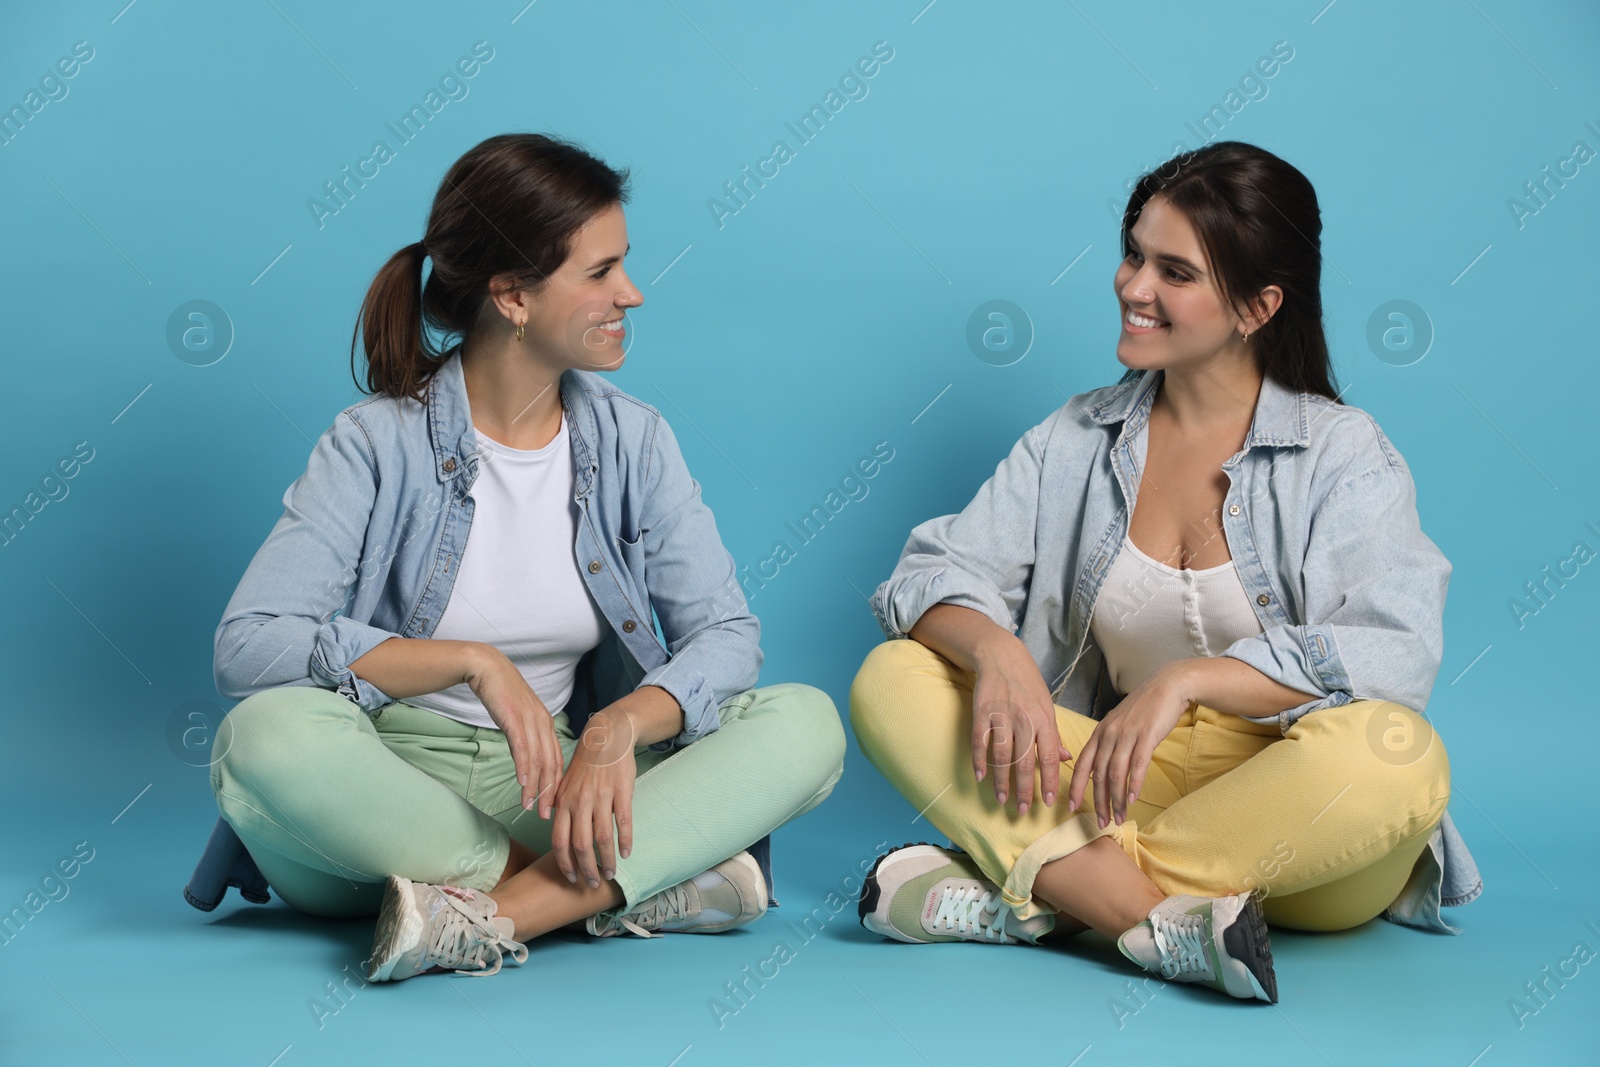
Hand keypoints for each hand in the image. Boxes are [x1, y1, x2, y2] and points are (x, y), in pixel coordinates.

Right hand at [463, 646, 563, 817]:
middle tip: (547, 815)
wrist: (488, 669)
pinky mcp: (515, 719)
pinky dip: (523, 767)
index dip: (556, 785)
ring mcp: (530, 721)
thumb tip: (527, 760)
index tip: (553, 805)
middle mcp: (543, 724)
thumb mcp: (519, 717)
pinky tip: (522, 783)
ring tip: (531, 807)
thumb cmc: (502, 694)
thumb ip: (526, 737)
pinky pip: (522, 748)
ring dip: (535, 786)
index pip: (557, 761)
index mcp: (547, 724)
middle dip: (549, 793)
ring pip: (538, 760)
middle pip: (551, 764)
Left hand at [550, 706, 637, 886]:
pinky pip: (623, 821)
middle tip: (592, 883)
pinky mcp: (621, 791)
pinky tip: (627, 853)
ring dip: (606, 860)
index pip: (559, 840)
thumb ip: (559, 805)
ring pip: (602, 837)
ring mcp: (601, 796)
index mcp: (564, 802)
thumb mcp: (565, 782)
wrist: (607, 737)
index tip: (571, 878)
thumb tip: (552, 825)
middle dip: (586, 868)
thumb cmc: (586, 763)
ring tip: (610, 873)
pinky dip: (625, 840)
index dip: (564, 862)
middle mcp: (579, 801)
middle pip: (580, 844)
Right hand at [970, 639, 1071, 813]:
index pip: (1049, 757)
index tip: (1047, 803)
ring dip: (1001, 781)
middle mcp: (1025, 720)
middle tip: (1023, 810)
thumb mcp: (1047, 707)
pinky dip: (979, 760)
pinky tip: (980, 776)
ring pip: (1002, 756)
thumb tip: (1068, 759)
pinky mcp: (982, 712)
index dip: (1048, 781)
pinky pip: (980, 741)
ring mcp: (1002, 716)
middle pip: (1025, 762)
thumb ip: (1055, 735)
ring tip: (1001, 799)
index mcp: (1045, 720)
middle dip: (1024, 789)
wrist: (1002, 657)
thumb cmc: (1028, 685)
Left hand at [1067, 662, 1194, 828]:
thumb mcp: (1119, 724)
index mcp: (1099, 733)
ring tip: (1119, 818)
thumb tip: (1100, 769)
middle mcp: (1108, 735)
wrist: (1166, 687)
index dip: (1077, 788)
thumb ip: (1108, 745)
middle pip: (1098, 775)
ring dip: (1116, 799)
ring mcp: (1126, 735)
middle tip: (1102, 822)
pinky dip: (1133, 784)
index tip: (1074, 807)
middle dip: (1099, 802)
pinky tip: (1132, 799)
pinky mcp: (1145, 736)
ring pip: (1116, 774)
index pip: (1082, 765)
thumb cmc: (1143, 709)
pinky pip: (1136, 765)